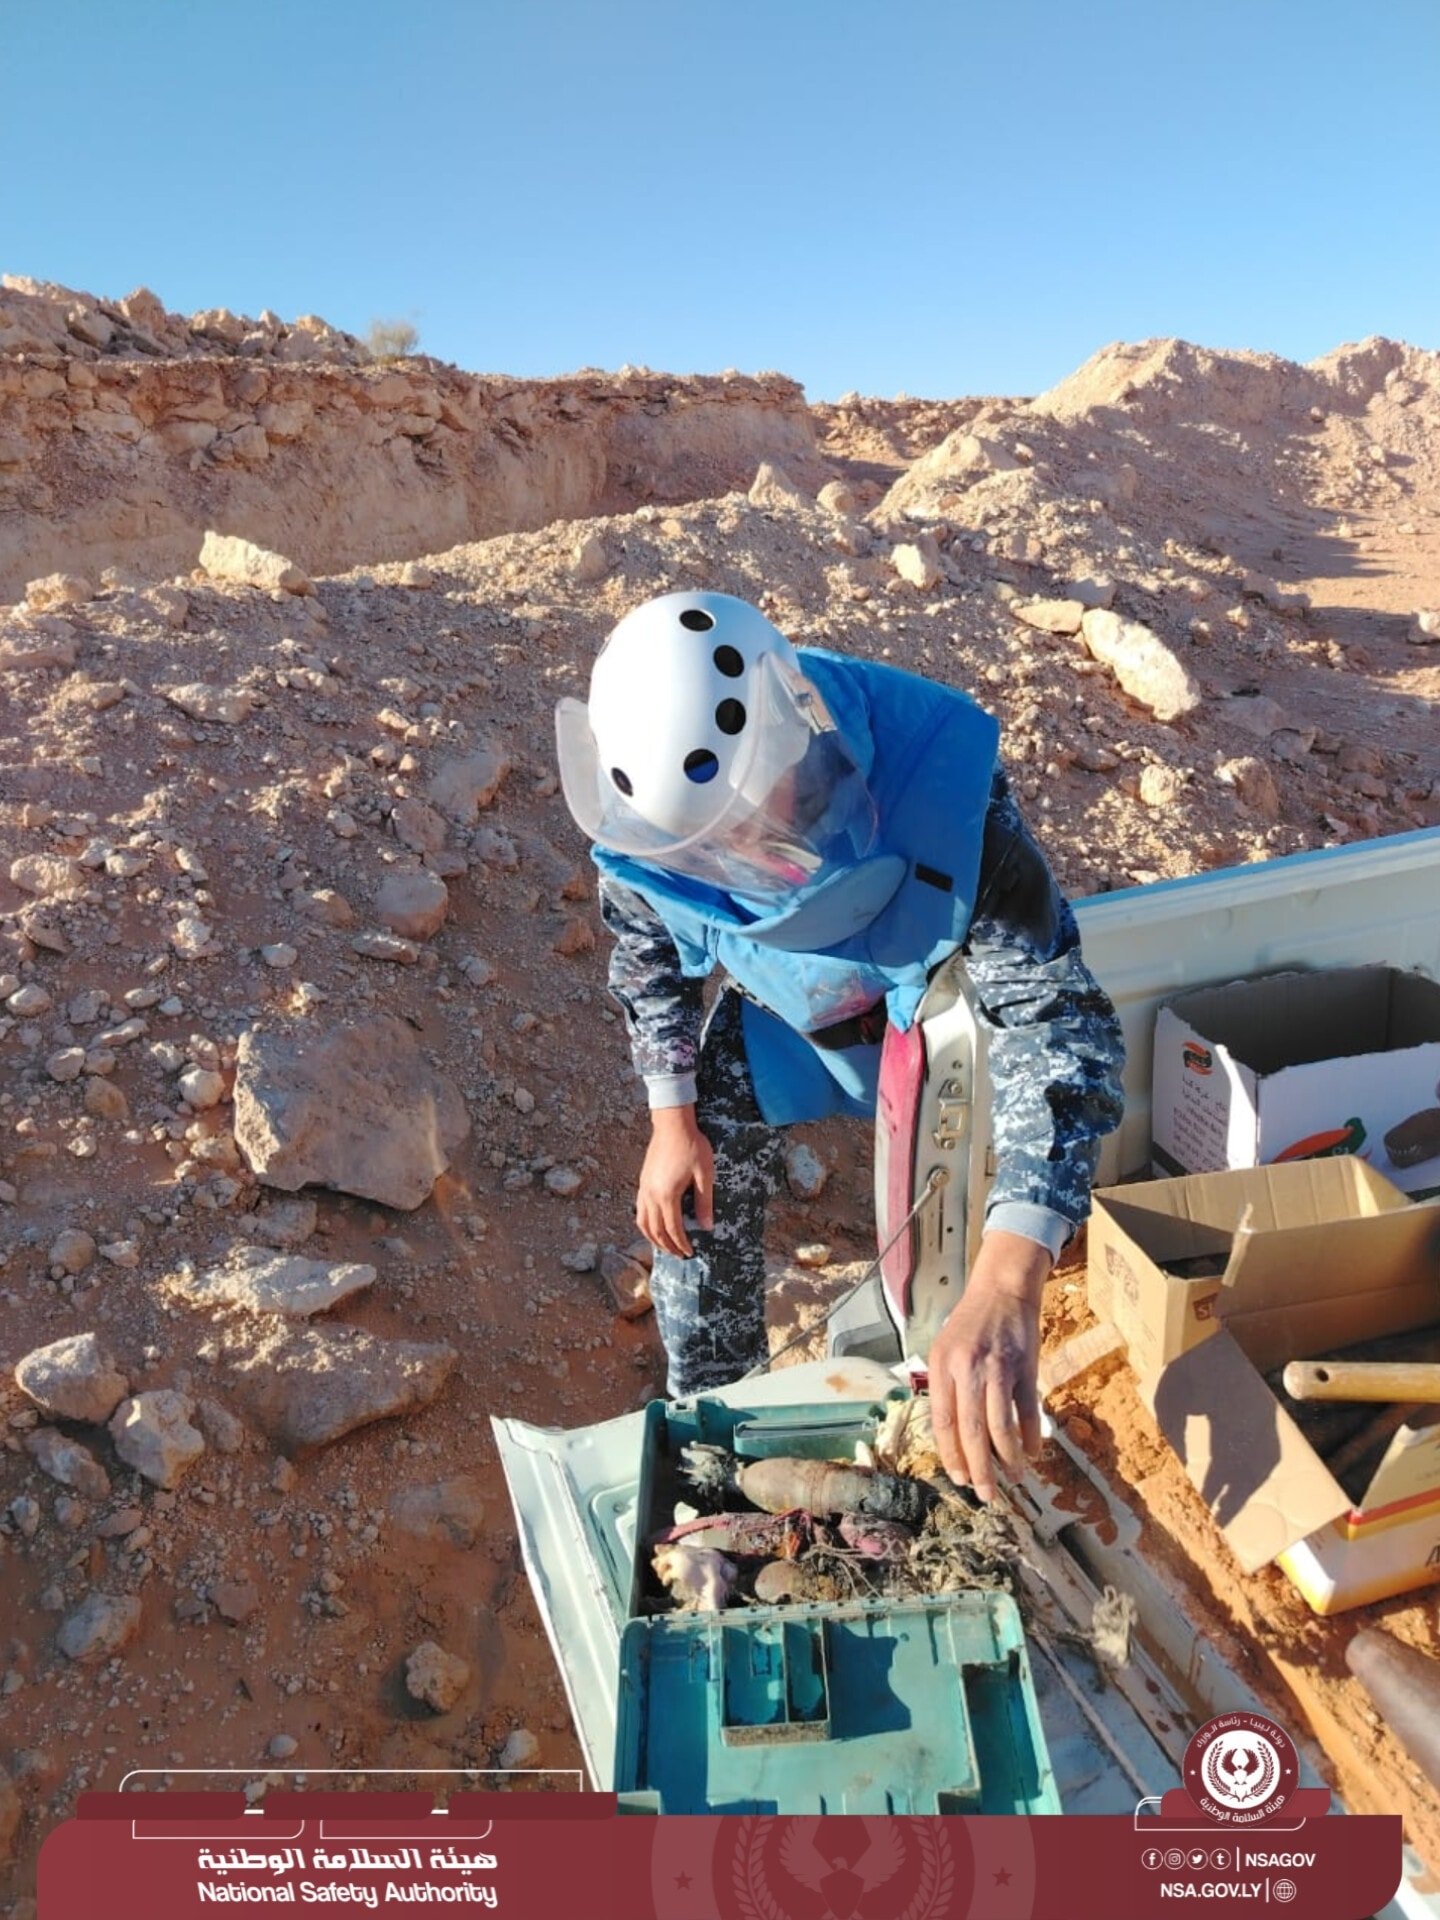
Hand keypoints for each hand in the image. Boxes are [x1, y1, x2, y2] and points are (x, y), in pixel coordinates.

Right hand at [636, 1105, 714, 1258]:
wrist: (672, 1123)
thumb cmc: (692, 1146)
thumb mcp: (704, 1175)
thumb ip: (705, 1202)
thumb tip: (707, 1226)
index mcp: (667, 1195)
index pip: (673, 1228)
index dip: (681, 1243)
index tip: (690, 1253)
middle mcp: (651, 1194)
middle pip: (655, 1230)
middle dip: (667, 1246)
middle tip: (679, 1255)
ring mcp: (644, 1188)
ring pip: (643, 1222)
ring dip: (653, 1238)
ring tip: (665, 1246)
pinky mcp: (642, 1181)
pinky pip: (639, 1210)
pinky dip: (645, 1224)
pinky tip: (654, 1225)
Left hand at [926, 1231, 1049, 1502]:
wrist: (1002, 1290)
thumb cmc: (969, 1324)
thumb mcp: (943, 1349)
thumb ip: (943, 1388)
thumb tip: (948, 1436)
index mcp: (941, 1367)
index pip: (942, 1422)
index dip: (951, 1455)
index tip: (959, 1478)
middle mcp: (967, 1369)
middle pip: (972, 1431)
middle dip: (979, 1469)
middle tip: (987, 1495)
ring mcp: (998, 1369)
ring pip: (1001, 1427)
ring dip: (1009, 1459)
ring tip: (1014, 1478)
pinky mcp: (1025, 1368)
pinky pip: (1028, 1412)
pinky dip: (1031, 1437)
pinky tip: (1032, 1453)